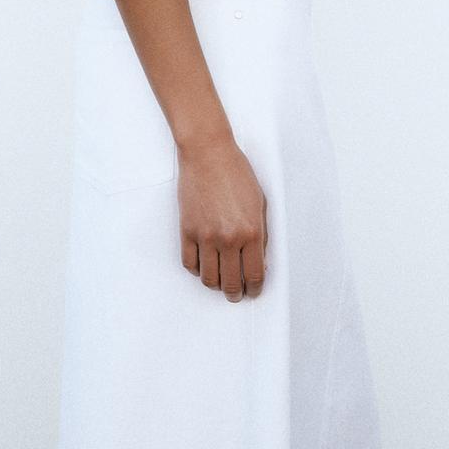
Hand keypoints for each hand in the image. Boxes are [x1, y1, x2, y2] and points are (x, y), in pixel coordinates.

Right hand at [177, 126, 268, 300]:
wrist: (208, 154)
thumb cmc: (236, 173)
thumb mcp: (259, 203)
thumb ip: (261, 234)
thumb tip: (258, 260)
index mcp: (252, 232)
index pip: (255, 275)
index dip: (255, 289)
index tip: (253, 292)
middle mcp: (229, 238)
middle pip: (231, 283)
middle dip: (235, 293)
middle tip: (236, 294)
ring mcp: (205, 236)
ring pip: (209, 279)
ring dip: (215, 285)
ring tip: (219, 282)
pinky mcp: (187, 230)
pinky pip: (189, 263)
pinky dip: (196, 270)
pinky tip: (203, 265)